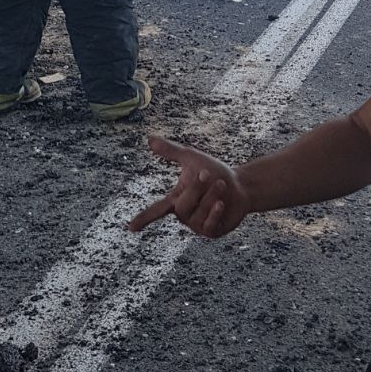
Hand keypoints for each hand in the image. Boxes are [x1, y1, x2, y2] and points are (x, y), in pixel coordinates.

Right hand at [127, 135, 250, 237]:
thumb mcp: (191, 158)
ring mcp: (198, 225)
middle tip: (207, 174)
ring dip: (211, 196)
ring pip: (197, 214)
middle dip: (196, 188)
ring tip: (221, 185)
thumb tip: (149, 139)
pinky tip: (221, 204)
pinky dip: (215, 212)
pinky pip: (208, 225)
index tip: (130, 228)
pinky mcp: (212, 232)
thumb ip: (170, 151)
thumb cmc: (215, 171)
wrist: (241, 185)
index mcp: (176, 199)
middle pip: (182, 206)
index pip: (156, 210)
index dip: (144, 218)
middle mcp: (185, 215)